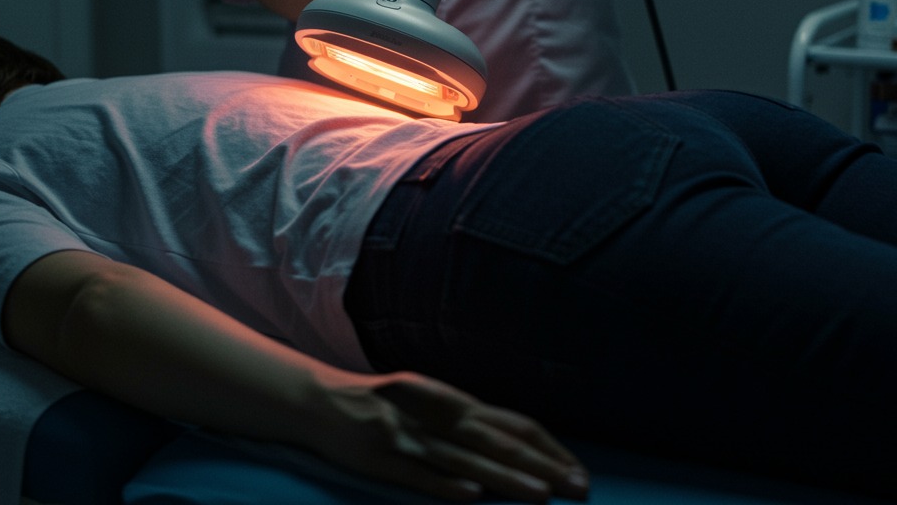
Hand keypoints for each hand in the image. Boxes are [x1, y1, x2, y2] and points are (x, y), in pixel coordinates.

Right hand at [306, 371, 589, 502]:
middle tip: (578, 488)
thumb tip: (516, 444)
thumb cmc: (381, 406)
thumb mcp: (429, 404)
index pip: (512, 424)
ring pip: (464, 459)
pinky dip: (444, 484)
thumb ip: (467, 422)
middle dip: (541, 466)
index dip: (547, 448)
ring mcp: (408, 436)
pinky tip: (471, 495)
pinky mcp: (379, 458)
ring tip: (540, 497)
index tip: (577, 471)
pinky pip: (416, 474)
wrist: (317, 401)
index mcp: (451, 401)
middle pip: (496, 441)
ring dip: (504, 478)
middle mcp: (435, 414)